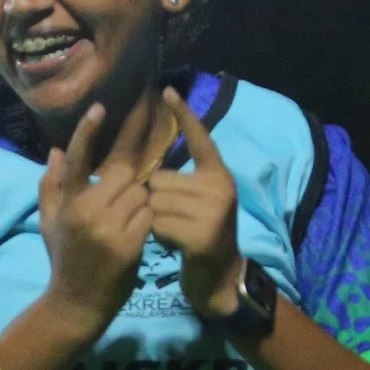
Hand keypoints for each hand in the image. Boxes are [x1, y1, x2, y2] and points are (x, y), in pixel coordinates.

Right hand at [39, 104, 151, 336]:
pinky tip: (138, 234)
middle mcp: (86, 212)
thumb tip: (54, 151)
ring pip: (140, 193)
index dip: (87, 132)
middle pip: (123, 174)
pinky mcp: (129, 245)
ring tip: (128, 221)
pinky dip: (147, 220)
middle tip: (123, 201)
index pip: (77, 160)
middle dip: (128, 183)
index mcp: (66, 202)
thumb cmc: (64, 259)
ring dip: (140, 202)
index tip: (100, 107)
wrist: (77, 304)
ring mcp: (108, 229)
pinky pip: (149, 215)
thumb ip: (50, 185)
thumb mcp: (50, 222)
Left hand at [145, 84, 241, 317]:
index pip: (199, 139)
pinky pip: (158, 224)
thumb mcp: (198, 203)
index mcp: (218, 174)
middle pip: (159, 180)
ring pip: (155, 202)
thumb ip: (181, 181)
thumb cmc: (199, 239)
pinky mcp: (202, 233)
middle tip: (176, 222)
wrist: (219, 280)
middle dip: (156, 202)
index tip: (167, 90)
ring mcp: (213, 210)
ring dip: (155, 221)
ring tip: (176, 234)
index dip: (184, 115)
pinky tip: (176, 246)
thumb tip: (149, 170)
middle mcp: (220, 187)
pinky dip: (158, 237)